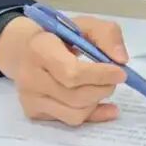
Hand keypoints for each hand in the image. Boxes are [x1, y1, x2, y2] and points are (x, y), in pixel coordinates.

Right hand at [0, 15, 127, 125]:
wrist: (24, 50)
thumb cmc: (57, 36)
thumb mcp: (82, 24)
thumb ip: (106, 34)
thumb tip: (121, 60)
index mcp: (40, 49)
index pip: (72, 73)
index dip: (100, 76)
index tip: (121, 72)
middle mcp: (30, 78)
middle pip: (75, 96)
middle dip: (103, 88)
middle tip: (115, 78)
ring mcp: (30, 99)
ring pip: (75, 114)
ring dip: (98, 101)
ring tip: (102, 86)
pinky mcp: (33, 113)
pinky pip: (69, 121)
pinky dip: (92, 114)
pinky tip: (103, 106)